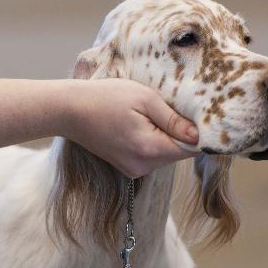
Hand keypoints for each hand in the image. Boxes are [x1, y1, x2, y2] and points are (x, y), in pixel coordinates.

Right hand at [0, 78, 197, 177]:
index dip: (198, 131)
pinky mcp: (126, 167)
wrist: (68, 110)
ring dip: (165, 135)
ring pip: (165, 154)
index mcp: (150, 149)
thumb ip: (173, 119)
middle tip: (169, 106)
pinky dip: (152, 140)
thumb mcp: (144, 99)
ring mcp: (134, 169)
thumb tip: (199, 135)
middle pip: (178, 152)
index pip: (191, 148)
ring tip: (149, 112)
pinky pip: (151, 155)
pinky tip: (138, 123)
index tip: (197, 114)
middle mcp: (143, 166)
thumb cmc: (104, 97)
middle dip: (180, 131)